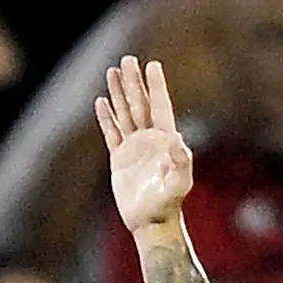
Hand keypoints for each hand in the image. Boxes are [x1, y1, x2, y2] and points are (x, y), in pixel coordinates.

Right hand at [97, 55, 194, 234]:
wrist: (150, 223)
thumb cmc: (168, 204)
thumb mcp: (179, 183)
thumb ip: (181, 162)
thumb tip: (180, 141)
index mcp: (165, 141)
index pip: (160, 106)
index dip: (156, 86)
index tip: (153, 65)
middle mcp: (149, 140)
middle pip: (140, 104)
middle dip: (134, 82)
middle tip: (128, 59)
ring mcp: (134, 148)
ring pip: (124, 114)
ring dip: (119, 93)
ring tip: (113, 71)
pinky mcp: (120, 159)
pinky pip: (111, 133)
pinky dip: (106, 118)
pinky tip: (101, 102)